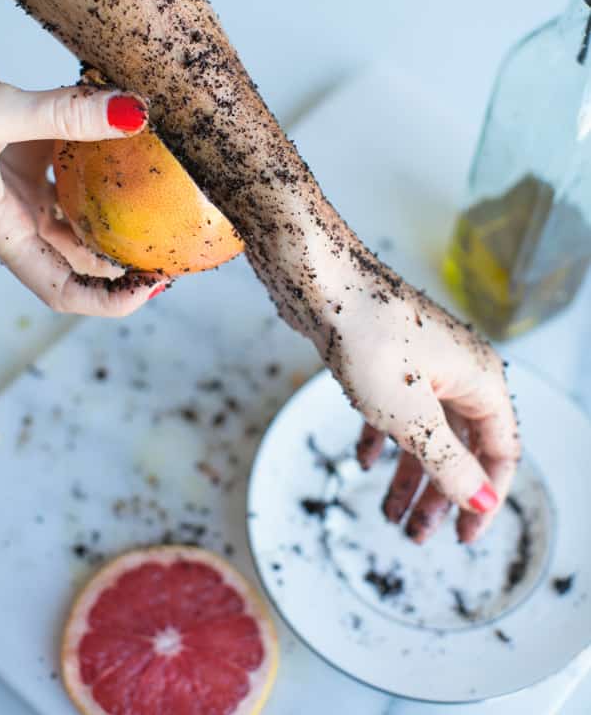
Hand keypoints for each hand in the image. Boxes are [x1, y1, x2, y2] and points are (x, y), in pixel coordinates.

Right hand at [0, 36, 167, 314]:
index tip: (157, 284)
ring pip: (85, 217)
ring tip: (170, 202)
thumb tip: (134, 116)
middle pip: (83, 259)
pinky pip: (78, 172)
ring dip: (123, 215)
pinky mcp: (28, 156)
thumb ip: (62, 113)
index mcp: (0, 229)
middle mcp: (14, 217)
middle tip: (179, 242)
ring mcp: (22, 188)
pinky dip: (106, 164)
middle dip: (130, 260)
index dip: (111, 300)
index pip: (61, 289)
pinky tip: (136, 142)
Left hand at [321, 265, 519, 543]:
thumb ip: (449, 464)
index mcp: (480, 381)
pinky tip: (365, 461)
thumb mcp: (412, 417)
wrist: (320, 282)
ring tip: (388, 514)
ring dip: (409, 473)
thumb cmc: (368, 340)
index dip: (486, 498)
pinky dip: (384, 438)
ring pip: (425, 430)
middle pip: (461, 446)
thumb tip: (482, 503)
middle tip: (414, 533)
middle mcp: (458, 371)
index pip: (500, 451)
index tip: (463, 538)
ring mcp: (422, 363)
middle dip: (439, 493)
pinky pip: (395, 408)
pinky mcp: (388, 358)